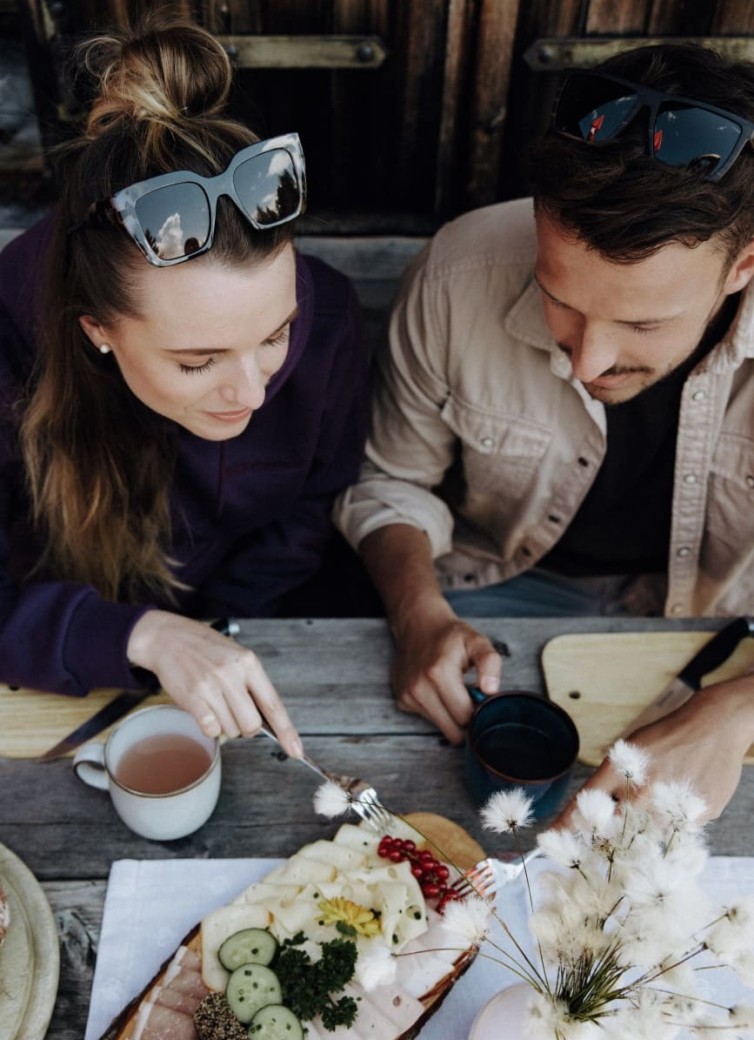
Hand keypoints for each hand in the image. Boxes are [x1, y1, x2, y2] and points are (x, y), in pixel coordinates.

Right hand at [127, 611, 301, 756]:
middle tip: (235, 714)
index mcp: (249, 663)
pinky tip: (205, 710)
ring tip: (215, 704)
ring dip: (226, 726)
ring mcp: (211, 686)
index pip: (274, 704)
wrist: (168, 637)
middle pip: (252, 725)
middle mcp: (232, 674)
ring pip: (231, 729)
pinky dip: (210, 727)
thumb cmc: (204, 648)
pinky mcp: (192, 697)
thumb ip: (251, 684)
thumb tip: (266, 720)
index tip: (296, 751)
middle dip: (246, 728)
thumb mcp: (236, 656)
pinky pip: (210, 729)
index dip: (287, 731)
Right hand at [390, 606, 502, 742]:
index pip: (465, 716)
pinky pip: (427, 719)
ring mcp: (408, 695)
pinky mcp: (402, 700)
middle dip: (465, 719)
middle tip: (469, 697)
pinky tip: (437, 691)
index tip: (480, 698)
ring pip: (440, 727)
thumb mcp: (476, 641)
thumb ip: (490, 663)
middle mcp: (419, 687)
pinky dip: (436, 710)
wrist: (418, 626)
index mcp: (439, 673)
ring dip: (450, 716)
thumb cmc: (450, 636)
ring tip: (453, 692)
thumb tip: (491, 690)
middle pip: (453, 730)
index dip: (478, 711)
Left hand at [553, 675, 753, 826]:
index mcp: (619, 770)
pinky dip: (672, 821)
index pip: (583, 803)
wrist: (716, 725)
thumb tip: (590, 814)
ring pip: (646, 835)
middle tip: (614, 829)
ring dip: (644, 828)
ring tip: (660, 801)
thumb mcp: (631, 751)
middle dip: (608, 835)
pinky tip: (681, 798)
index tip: (547, 841)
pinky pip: (674, 831)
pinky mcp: (696, 817)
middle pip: (613, 830)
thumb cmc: (668, 736)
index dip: (564, 824)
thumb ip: (612, 783)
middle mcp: (641, 792)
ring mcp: (669, 807)